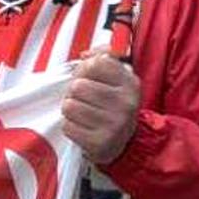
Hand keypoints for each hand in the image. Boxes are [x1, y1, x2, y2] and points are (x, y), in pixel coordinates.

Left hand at [62, 48, 139, 165]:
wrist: (120, 143)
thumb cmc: (110, 105)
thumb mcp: (114, 78)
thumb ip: (102, 57)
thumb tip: (86, 55)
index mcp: (130, 83)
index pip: (95, 63)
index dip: (84, 70)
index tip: (89, 79)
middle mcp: (126, 103)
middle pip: (78, 86)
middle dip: (73, 93)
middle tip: (83, 100)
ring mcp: (115, 125)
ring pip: (69, 106)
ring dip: (70, 110)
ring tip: (82, 114)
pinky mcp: (100, 143)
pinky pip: (67, 126)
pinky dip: (70, 127)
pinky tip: (82, 128)